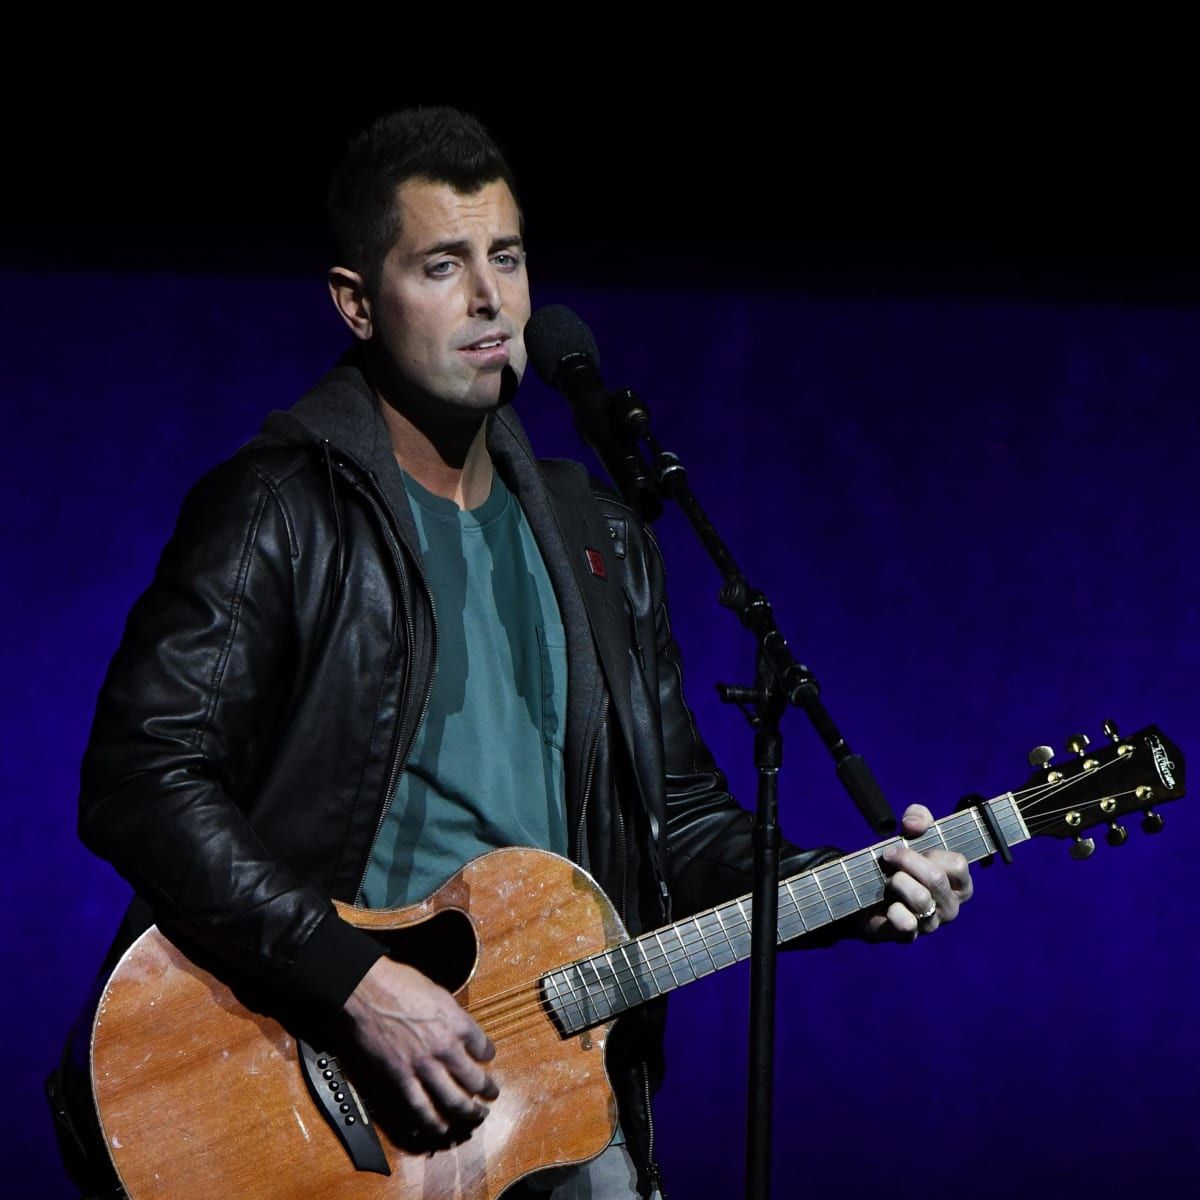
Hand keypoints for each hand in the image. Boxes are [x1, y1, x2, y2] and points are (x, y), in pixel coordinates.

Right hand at [343, 957, 497, 1135]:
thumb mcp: (437, 992)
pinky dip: (433, 1121)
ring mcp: (423, 1066)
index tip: (487, 1057)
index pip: (483, 1046)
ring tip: (475, 1116)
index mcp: (457, 1022)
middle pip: (474, 1079)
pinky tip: (441, 1127)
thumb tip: (457, 1026)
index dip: (487, 1054)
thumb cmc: (399, 983)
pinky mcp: (400, 1078)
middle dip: (486, 1090)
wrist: (367, 990)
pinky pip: (421, 1108)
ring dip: (468, 1112)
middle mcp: (445, 1047)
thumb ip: (451, 1014)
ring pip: (453, 1100)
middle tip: (491, 1094)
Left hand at [864, 804, 973, 941]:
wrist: (866, 893)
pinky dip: (894, 910)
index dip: (932, 851)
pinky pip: (907, 924)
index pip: (958, 864)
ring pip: (920, 898)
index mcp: (959, 883)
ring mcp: (932, 924)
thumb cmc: (900, 864)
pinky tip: (888, 905)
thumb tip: (914, 824)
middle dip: (906, 860)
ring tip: (889, 880)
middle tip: (888, 855)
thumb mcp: (911, 835)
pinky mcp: (910, 936)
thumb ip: (918, 818)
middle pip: (936, 878)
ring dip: (897, 881)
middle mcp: (951, 906)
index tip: (911, 845)